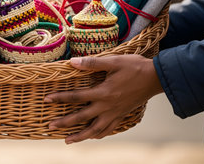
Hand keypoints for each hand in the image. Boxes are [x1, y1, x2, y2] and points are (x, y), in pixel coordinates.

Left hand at [44, 55, 162, 143]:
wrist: (156, 78)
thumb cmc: (134, 67)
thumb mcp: (113, 61)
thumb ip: (92, 63)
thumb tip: (72, 62)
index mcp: (103, 93)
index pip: (76, 97)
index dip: (60, 98)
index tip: (46, 100)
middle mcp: (107, 106)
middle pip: (81, 118)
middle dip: (64, 123)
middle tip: (49, 126)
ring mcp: (114, 113)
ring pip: (95, 130)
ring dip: (80, 136)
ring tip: (68, 141)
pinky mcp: (121, 115)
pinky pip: (108, 129)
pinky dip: (98, 135)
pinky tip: (92, 137)